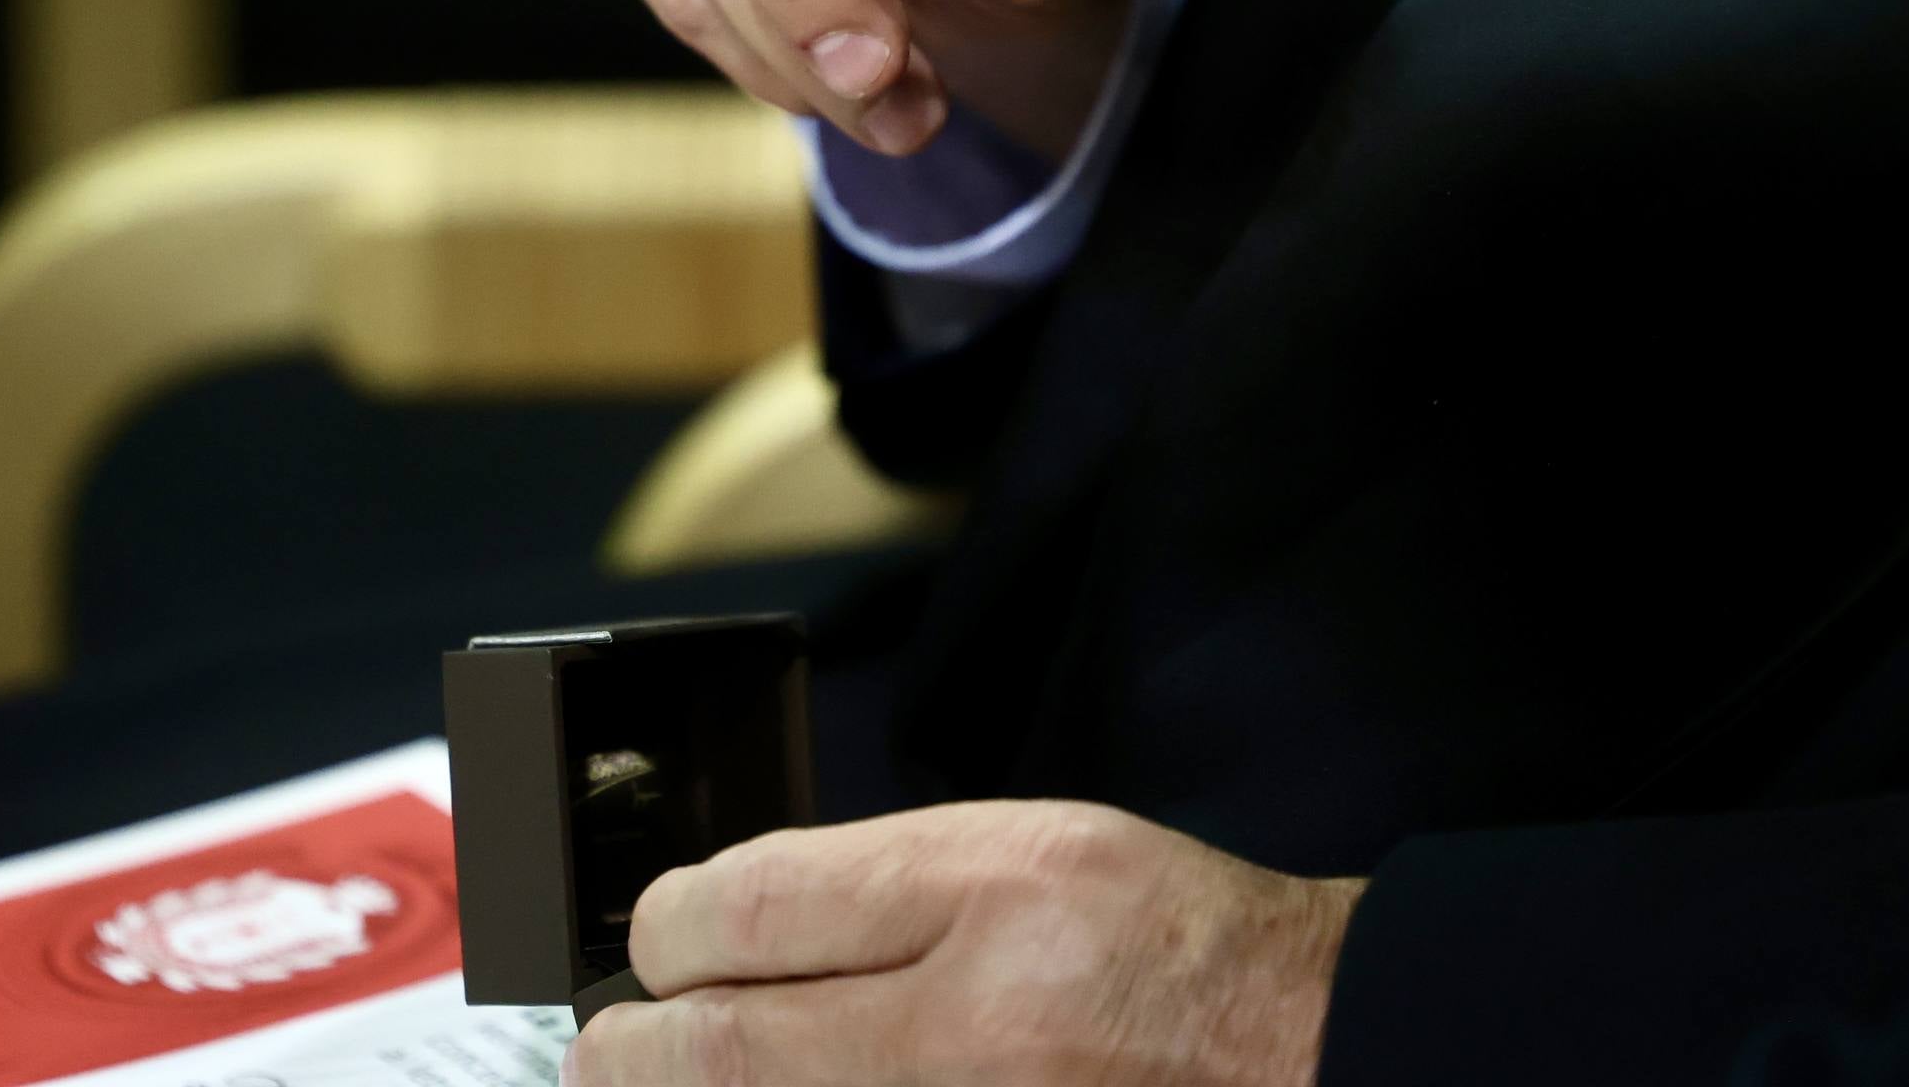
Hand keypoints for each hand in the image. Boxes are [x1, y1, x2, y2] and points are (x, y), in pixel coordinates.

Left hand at [565, 802, 1364, 1086]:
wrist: (1294, 1053)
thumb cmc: (1155, 941)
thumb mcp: (1019, 846)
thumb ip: (867, 880)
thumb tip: (713, 924)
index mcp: (986, 895)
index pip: (749, 908)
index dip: (666, 929)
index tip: (657, 943)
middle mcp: (972, 1029)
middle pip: (723, 1050)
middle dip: (634, 1047)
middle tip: (614, 1045)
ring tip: (662, 1081)